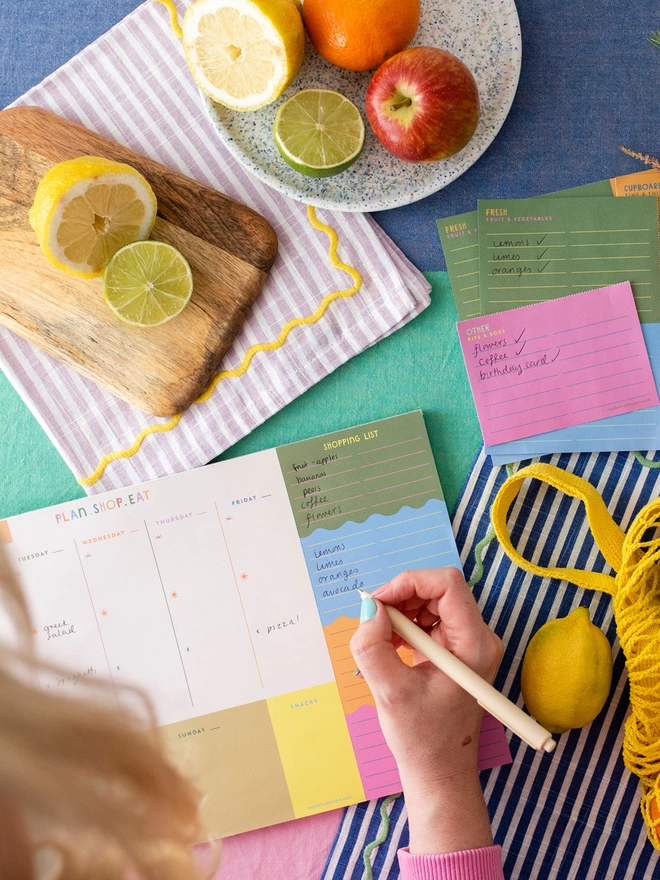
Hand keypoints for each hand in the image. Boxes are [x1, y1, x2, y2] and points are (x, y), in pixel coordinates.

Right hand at [349, 567, 502, 853]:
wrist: (440, 772)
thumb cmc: (422, 740)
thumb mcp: (390, 693)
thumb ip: (373, 647)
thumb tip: (369, 608)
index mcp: (474, 644)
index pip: (447, 584)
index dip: (409, 583)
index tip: (377, 602)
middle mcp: (478, 638)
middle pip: (439, 590)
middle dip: (401, 597)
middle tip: (372, 620)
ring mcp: (469, 643)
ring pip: (432, 602)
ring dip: (401, 611)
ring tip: (381, 640)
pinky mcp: (456, 650)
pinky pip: (429, 620)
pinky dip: (405, 625)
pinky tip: (391, 647)